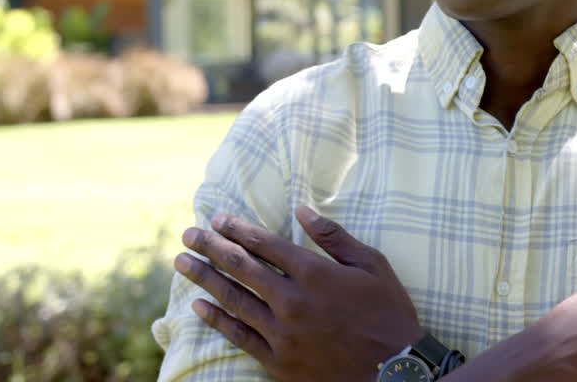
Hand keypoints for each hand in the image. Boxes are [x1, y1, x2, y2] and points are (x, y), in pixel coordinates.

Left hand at [175, 206, 422, 381]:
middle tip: (189, 234)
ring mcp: (282, 333)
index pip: (265, 244)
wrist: (394, 369)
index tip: (218, 218)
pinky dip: (217, 320)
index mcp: (314, 273)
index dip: (238, 229)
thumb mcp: (372, 264)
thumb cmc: (388, 311)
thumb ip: (334, 236)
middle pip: (241, 267)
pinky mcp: (278, 360)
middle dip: (211, 247)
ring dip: (205, 278)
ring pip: (234, 299)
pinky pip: (240, 336)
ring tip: (182, 263)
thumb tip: (303, 210)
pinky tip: (199, 306)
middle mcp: (292, 300)